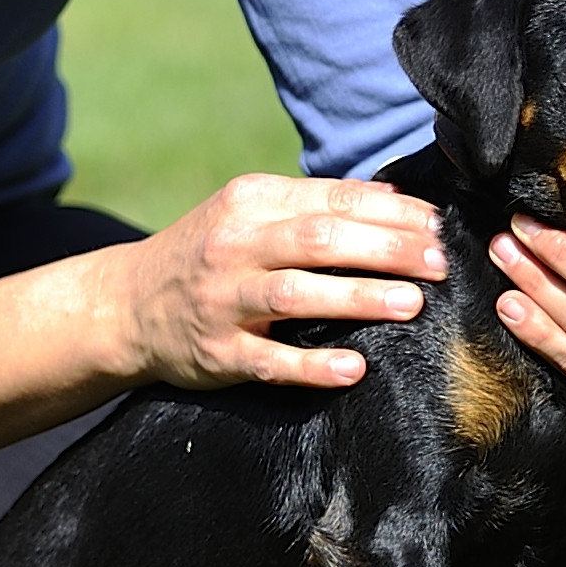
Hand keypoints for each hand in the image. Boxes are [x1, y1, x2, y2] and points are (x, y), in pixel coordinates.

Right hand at [101, 172, 444, 392]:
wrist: (126, 304)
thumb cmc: (208, 253)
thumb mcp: (248, 212)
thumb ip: (313, 204)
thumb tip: (396, 197)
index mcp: (249, 202)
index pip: (332, 199)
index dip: (392, 212)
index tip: (438, 226)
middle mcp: (234, 246)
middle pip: (320, 239)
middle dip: (387, 249)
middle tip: (440, 263)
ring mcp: (223, 300)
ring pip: (297, 294)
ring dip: (359, 297)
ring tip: (412, 304)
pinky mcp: (218, 353)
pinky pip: (271, 360)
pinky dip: (313, 365)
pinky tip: (354, 369)